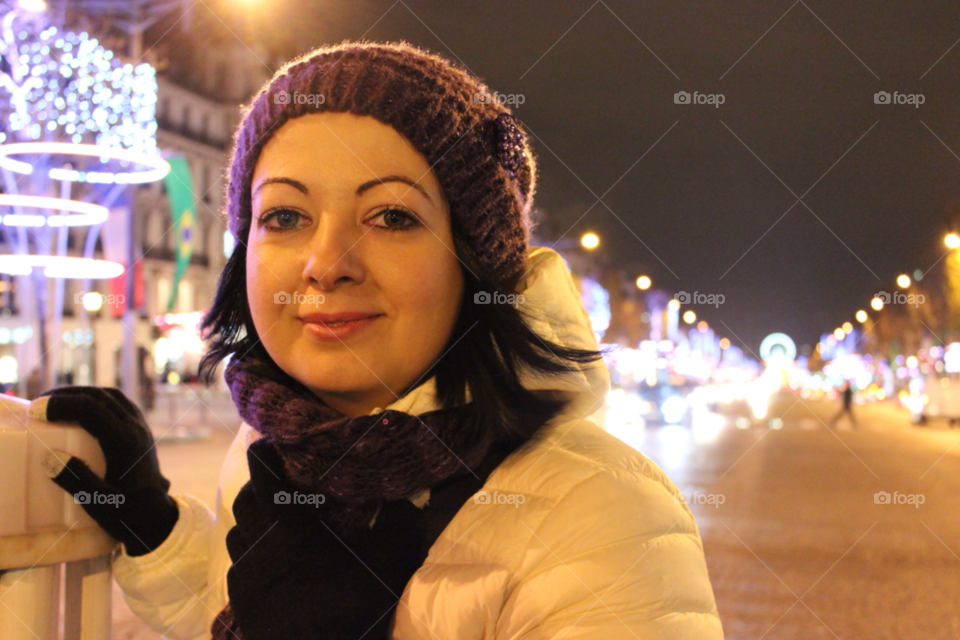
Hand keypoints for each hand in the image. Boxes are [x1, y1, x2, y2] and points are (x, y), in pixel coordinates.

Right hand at [30, 387, 178, 556]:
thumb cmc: (129, 514)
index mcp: (125, 441)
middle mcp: (136, 428)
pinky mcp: (141, 430)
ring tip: (56, 402)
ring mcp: (141, 427)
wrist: (157, 517)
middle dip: (67, 395)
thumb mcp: (100, 504)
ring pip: (111, 396)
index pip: (91, 409)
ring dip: (83, 394)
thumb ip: (76, 481)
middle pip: (100, 397)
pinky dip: (97, 400)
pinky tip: (80, 410)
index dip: (61, 405)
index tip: (35, 412)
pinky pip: (118, 404)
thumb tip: (50, 457)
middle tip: (38, 404)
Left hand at [222, 440, 425, 638]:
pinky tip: (274, 571)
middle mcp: (257, 543)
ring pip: (237, 536)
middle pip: (244, 501)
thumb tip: (410, 501)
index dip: (266, 455)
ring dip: (252, 525)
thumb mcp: (386, 563)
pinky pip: (238, 572)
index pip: (263, 473)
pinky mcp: (241, 605)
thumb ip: (400, 527)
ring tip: (276, 528)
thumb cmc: (346, 607)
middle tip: (282, 489)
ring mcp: (245, 576)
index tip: (273, 445)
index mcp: (286, 523)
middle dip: (259, 489)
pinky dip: (252, 561)